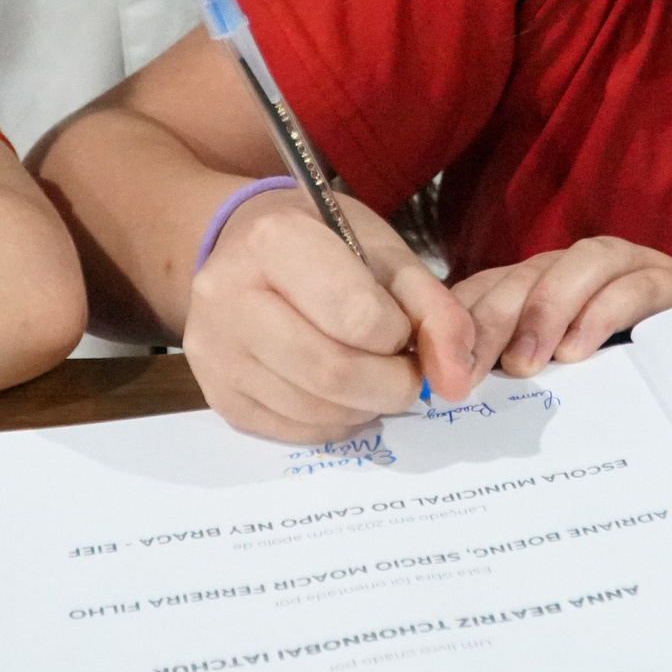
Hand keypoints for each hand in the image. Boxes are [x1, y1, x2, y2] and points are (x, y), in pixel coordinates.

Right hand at [184, 188, 480, 442]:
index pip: (358, 318)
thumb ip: (433, 309)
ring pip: (314, 411)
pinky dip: (335, 421)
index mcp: (275, 241)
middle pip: (333, 373)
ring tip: (372, 375)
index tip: (402, 327)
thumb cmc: (322, 240)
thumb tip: (457, 383)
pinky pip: (293, 432)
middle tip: (406, 372)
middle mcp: (229, 297)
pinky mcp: (215, 393)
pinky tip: (339, 392)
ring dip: (365, 406)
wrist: (243, 246)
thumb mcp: (384, 251)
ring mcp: (215, 351)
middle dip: (392, 384)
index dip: (399, 334)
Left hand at [451, 236, 671, 377]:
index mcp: (539, 284)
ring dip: (545, 310)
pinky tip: (579, 353)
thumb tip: (449, 397)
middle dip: (490, 320)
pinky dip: (601, 313)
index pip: (486, 288)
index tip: (437, 374)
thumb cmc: (622, 383)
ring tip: (526, 364)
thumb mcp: (558, 379)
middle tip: (471, 371)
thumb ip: (512, 374)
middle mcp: (576, 266)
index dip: (457, 325)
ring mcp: (627, 265)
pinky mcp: (671, 280)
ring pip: (578, 264)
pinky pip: (633, 285)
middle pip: (524, 275)